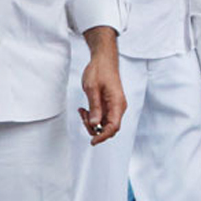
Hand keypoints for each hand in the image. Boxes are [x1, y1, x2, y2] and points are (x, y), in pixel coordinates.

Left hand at [79, 27, 125, 144]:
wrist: (103, 59)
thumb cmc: (99, 70)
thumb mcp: (92, 89)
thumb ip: (94, 107)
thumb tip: (95, 124)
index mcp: (117, 103)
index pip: (113, 127)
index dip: (103, 136)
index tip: (92, 141)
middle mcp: (118, 107)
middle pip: (109, 128)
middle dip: (94, 129)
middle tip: (83, 117)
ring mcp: (114, 106)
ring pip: (104, 124)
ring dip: (92, 122)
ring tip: (82, 111)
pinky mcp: (109, 105)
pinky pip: (102, 117)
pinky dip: (92, 116)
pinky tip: (85, 109)